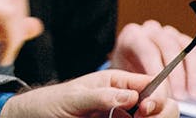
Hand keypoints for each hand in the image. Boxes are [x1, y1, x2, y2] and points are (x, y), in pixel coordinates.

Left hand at [0, 70, 177, 117]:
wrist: (35, 117)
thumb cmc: (51, 102)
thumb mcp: (74, 97)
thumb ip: (102, 96)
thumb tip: (132, 96)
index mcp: (116, 82)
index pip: (150, 83)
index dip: (157, 95)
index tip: (146, 108)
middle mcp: (124, 99)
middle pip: (160, 104)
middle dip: (160, 112)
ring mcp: (122, 116)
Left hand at [109, 21, 195, 99]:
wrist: (134, 69)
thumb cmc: (130, 75)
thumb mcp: (127, 78)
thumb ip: (140, 85)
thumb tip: (155, 98)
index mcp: (133, 36)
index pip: (148, 50)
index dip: (158, 72)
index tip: (164, 92)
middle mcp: (154, 30)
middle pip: (170, 47)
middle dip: (177, 74)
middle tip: (180, 96)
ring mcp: (174, 35)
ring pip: (190, 49)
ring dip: (194, 75)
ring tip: (193, 95)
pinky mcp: (192, 44)